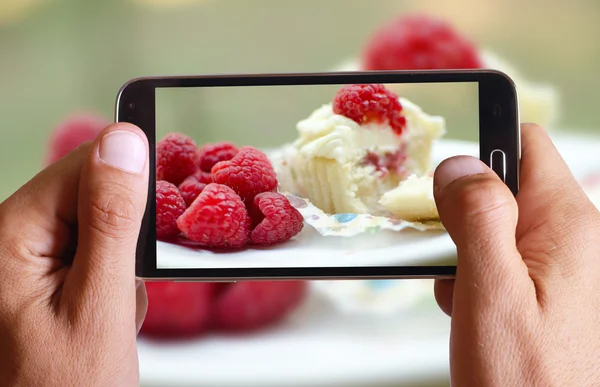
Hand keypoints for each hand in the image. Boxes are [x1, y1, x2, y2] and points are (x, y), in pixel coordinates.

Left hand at [0, 123, 148, 385]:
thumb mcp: (100, 305)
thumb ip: (113, 219)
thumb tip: (125, 141)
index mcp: (10, 234)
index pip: (84, 164)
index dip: (130, 187)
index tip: (151, 228)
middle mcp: (9, 238)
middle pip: (91, 194)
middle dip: (123, 238)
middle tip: (120, 290)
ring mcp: (22, 259)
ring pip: (98, 227)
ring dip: (119, 266)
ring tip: (109, 311)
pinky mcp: (39, 276)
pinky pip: (90, 254)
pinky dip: (109, 281)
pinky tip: (102, 315)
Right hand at [433, 123, 599, 385]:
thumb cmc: (528, 382)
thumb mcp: (491, 291)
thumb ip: (477, 218)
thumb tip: (460, 165)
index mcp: (570, 227)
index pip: (527, 146)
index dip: (482, 146)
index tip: (445, 172)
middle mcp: (574, 242)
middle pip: (507, 188)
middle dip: (464, 210)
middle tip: (443, 246)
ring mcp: (561, 269)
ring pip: (499, 226)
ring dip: (466, 248)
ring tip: (458, 289)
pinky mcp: (547, 292)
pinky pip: (504, 259)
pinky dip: (476, 273)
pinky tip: (468, 306)